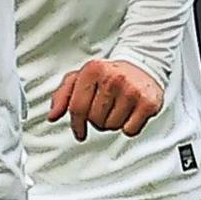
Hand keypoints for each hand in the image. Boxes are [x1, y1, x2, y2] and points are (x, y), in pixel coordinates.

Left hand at [47, 58, 165, 140]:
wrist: (143, 66)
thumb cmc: (108, 75)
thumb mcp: (82, 78)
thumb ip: (63, 95)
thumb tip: (52, 116)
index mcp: (93, 69)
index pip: (77, 108)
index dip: (76, 124)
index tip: (79, 133)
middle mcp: (113, 78)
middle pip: (94, 120)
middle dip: (97, 119)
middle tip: (106, 108)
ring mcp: (131, 90)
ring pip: (111, 127)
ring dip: (113, 123)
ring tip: (118, 108)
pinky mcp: (148, 103)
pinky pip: (129, 131)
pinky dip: (129, 127)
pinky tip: (130, 113)